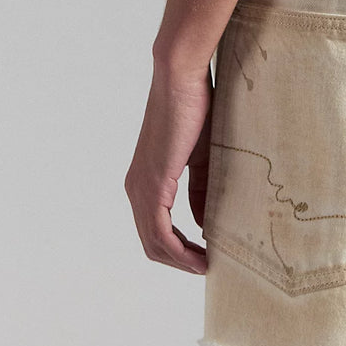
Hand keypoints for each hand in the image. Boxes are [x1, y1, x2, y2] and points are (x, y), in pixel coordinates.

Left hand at [124, 60, 211, 272]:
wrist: (180, 79)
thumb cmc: (193, 109)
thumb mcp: (200, 158)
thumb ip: (199, 190)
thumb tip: (204, 224)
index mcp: (145, 181)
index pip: (155, 230)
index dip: (179, 250)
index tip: (206, 257)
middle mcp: (136, 189)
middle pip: (152, 244)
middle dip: (180, 261)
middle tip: (209, 266)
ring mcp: (141, 188)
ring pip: (154, 243)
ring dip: (181, 260)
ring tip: (208, 265)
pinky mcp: (153, 184)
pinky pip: (161, 232)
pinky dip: (180, 251)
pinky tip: (201, 254)